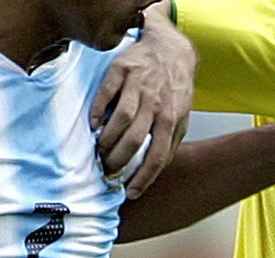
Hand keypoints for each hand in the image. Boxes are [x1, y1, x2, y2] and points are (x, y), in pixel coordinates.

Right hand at [90, 4, 193, 197]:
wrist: (169, 49)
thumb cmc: (174, 88)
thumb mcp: (180, 116)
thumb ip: (170, 142)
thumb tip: (155, 170)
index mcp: (170, 119)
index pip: (157, 155)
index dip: (143, 177)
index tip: (130, 192)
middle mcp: (155, 103)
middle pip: (134, 140)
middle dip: (118, 161)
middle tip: (107, 170)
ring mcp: (138, 85)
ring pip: (120, 120)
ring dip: (106, 140)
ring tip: (100, 150)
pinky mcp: (121, 70)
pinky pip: (106, 94)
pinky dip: (97, 112)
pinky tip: (93, 125)